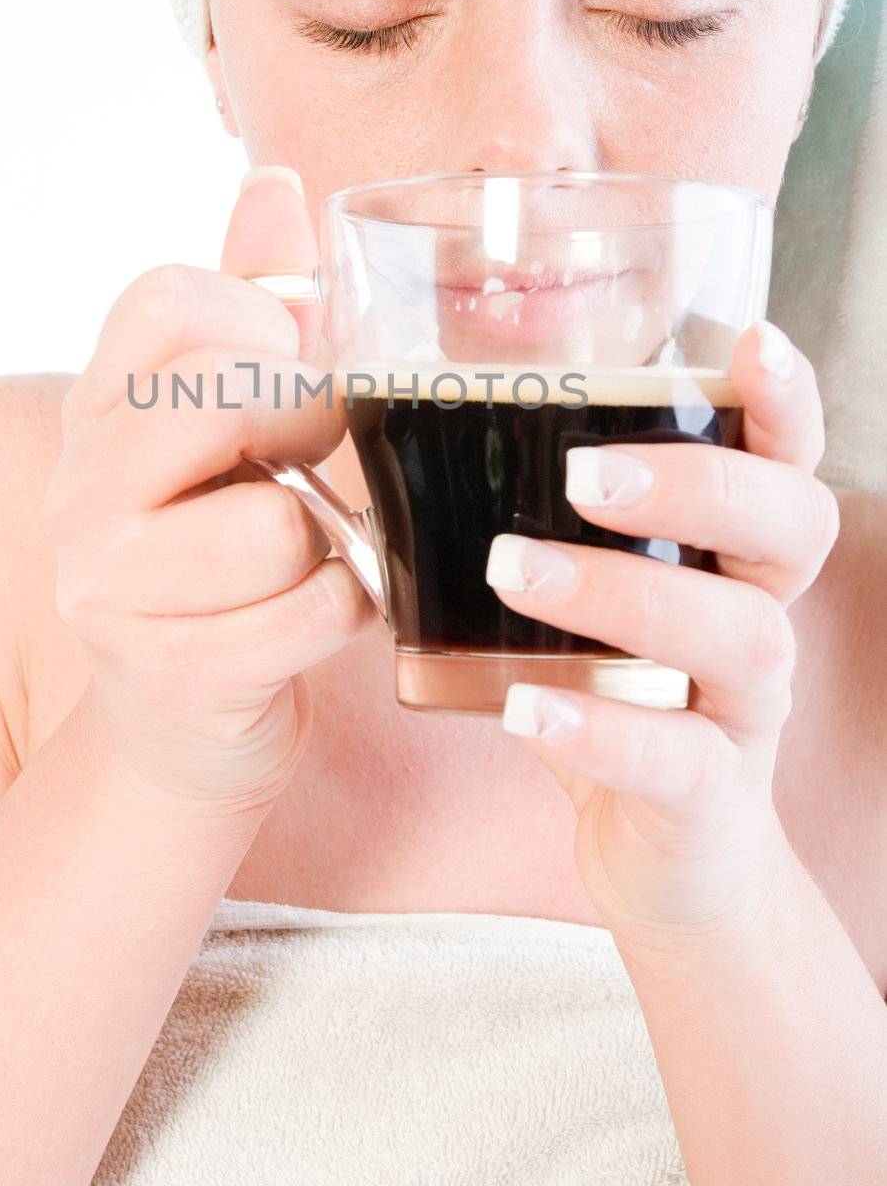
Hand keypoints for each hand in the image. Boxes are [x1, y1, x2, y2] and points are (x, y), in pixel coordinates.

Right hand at [43, 169, 375, 825]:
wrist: (181, 709)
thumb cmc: (219, 534)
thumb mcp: (227, 412)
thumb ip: (251, 295)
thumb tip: (273, 180)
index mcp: (99, 398)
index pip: (172, 298)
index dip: (266, 323)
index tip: (294, 371)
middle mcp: (77, 483)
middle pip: (225, 395)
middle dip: (309, 423)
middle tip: (315, 457)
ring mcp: (106, 582)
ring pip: (277, 523)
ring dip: (330, 540)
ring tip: (307, 552)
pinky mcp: (164, 671)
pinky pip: (309, 613)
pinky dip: (344, 610)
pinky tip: (313, 612)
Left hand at [486, 321, 839, 951]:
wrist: (672, 857)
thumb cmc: (618, 696)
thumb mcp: (590, 603)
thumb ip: (538, 527)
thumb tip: (407, 435)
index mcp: (734, 554)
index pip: (783, 460)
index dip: (784, 400)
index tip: (752, 339)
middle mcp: (759, 614)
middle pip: (790, 527)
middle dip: (698, 484)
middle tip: (584, 475)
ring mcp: (745, 708)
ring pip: (738, 634)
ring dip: (623, 594)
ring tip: (512, 569)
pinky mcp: (709, 795)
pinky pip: (676, 759)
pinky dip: (600, 731)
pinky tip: (525, 708)